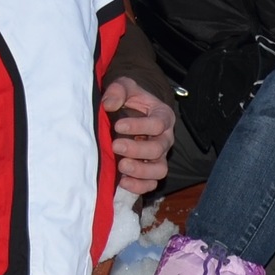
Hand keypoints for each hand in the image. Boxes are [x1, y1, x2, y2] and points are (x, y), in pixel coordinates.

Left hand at [101, 77, 174, 197]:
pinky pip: (151, 184)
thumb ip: (119, 90)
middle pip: (158, 149)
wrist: (131, 112)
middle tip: (116, 145)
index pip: (158, 124)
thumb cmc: (130, 99)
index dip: (139, 126)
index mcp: (163, 116)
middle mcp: (165, 139)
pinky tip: (123, 182)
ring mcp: (159, 157)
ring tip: (121, 166)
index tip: (118, 125)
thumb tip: (109, 104)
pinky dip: (139, 187)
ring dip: (140, 171)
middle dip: (136, 149)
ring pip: (160, 170)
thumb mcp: (126, 87)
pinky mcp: (150, 172)